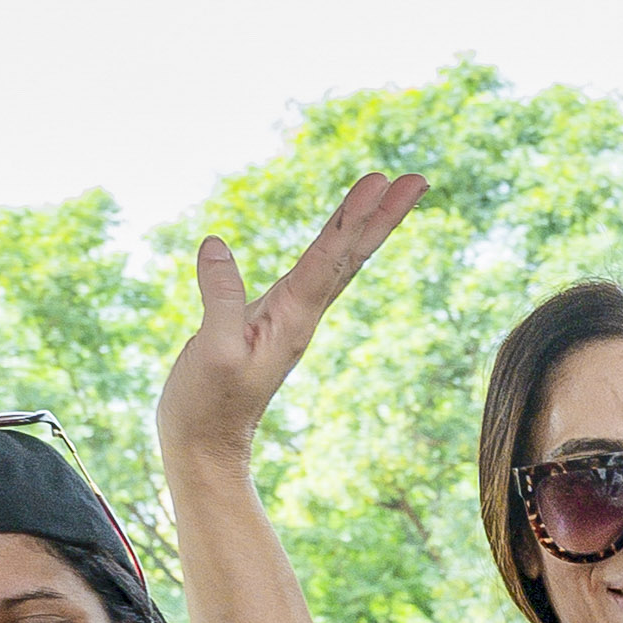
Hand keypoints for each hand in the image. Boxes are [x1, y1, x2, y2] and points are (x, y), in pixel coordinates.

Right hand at [157, 173, 426, 469]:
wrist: (205, 443)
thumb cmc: (207, 405)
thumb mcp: (211, 352)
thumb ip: (219, 301)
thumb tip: (215, 245)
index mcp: (293, 319)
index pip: (332, 258)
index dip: (356, 217)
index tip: (383, 182)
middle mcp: (301, 315)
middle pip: (350, 255)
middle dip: (381, 215)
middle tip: (417, 179)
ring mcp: (290, 318)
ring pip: (336, 262)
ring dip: (362, 225)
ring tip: (386, 190)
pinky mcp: (271, 320)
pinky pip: (311, 272)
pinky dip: (330, 246)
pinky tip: (339, 232)